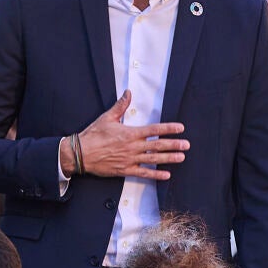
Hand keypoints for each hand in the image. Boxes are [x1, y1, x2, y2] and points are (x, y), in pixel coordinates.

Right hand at [68, 91, 187, 180]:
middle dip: (174, 144)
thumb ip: (120, 106)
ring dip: (169, 158)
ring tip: (181, 157)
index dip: (169, 129)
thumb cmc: (93, 135)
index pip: (154, 130)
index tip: (180, 128)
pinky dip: (155, 175)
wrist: (81, 154)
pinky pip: (143, 173)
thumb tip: (128, 92)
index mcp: (130, 133)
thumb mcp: (107, 117)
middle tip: (187, 144)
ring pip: (153, 159)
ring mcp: (130, 159)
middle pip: (158, 145)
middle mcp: (132, 147)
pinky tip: (166, 175)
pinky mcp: (125, 170)